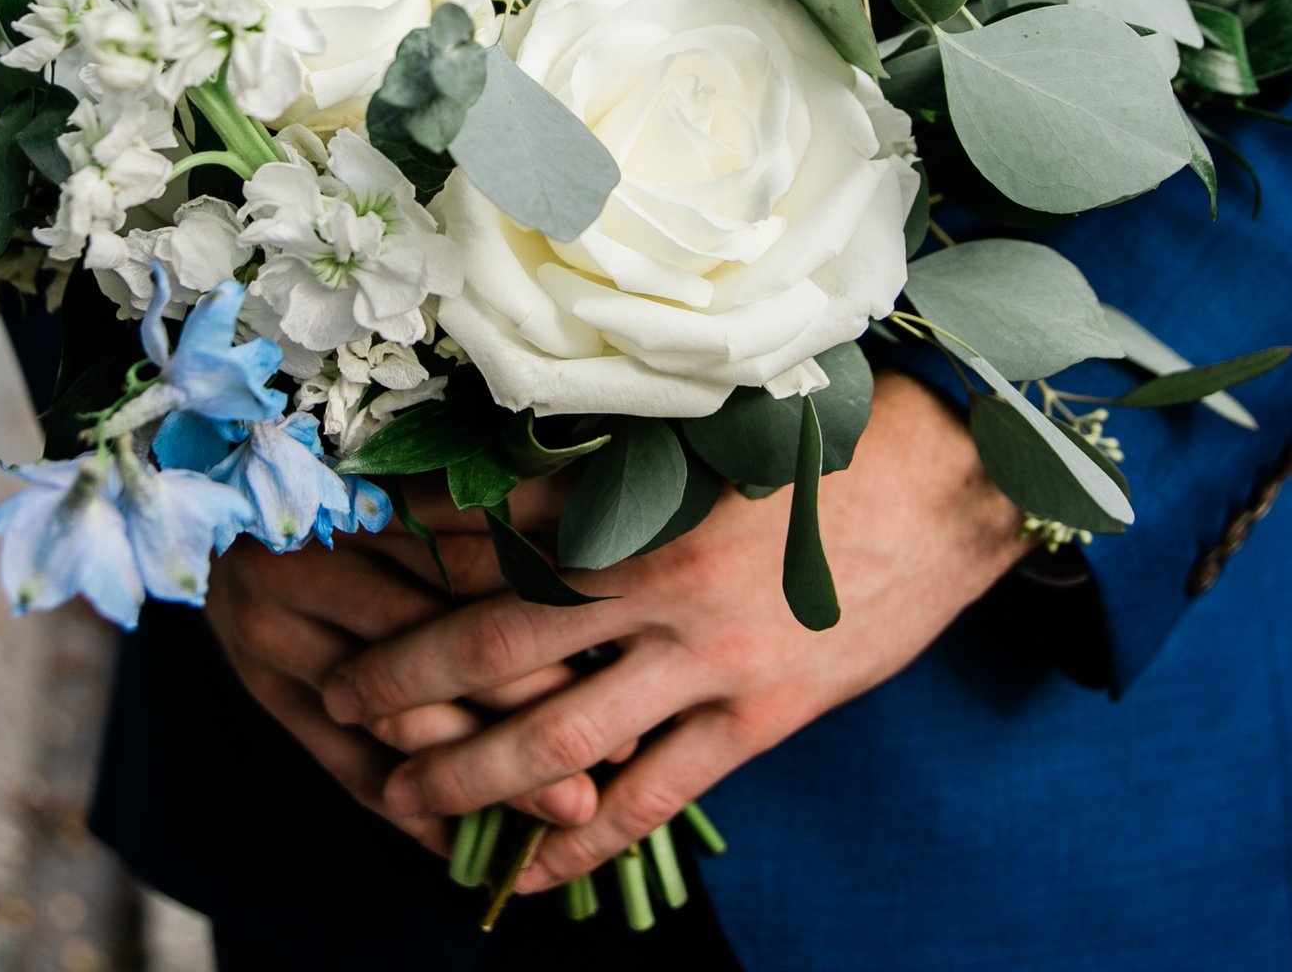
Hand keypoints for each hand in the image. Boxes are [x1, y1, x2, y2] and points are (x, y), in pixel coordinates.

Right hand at [202, 495, 601, 850]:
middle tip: (619, 751)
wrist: (222, 496)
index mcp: (355, 498)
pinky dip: (418, 815)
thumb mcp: (411, 474)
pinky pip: (347, 769)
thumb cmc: (349, 478)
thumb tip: (601, 541)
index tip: (627, 654)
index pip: (468, 569)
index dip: (551, 613)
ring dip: (490, 772)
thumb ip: (484, 508)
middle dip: (535, 709)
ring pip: (398, 721)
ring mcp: (274, 631)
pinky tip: (477, 845)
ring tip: (572, 806)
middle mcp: (305, 564)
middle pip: (439, 652)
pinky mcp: (262, 688)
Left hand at [320, 373, 1025, 891]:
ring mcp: (709, 657)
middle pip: (499, 637)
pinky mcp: (758, 715)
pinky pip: (653, 796)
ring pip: (560, 732)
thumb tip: (523, 461)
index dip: (416, 547)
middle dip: (407, 674)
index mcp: (643, 492)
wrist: (953, 484)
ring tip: (399, 800)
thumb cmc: (828, 438)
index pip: (497, 527)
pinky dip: (584, 840)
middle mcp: (659, 579)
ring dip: (469, 773)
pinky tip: (530, 870)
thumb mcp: (712, 422)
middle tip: (338, 698)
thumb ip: (619, 452)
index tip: (356, 557)